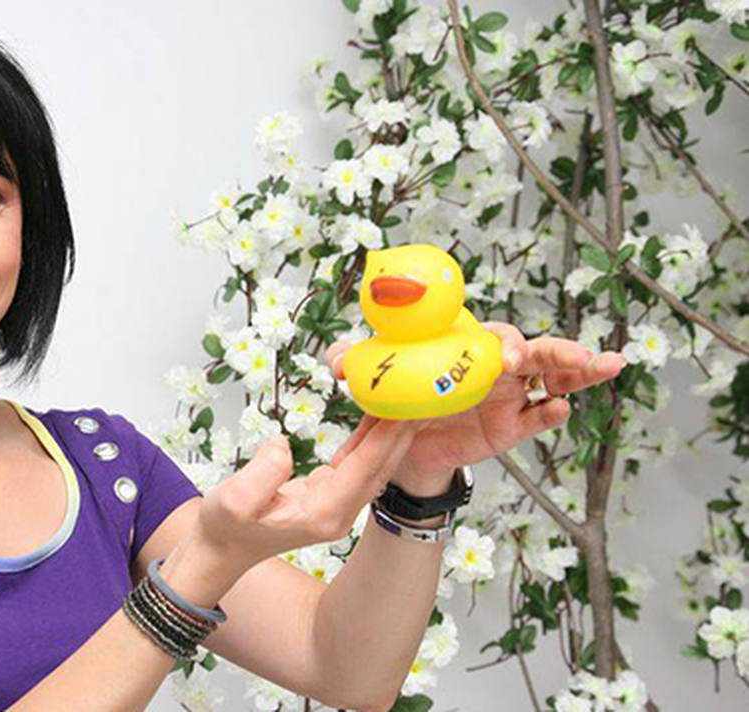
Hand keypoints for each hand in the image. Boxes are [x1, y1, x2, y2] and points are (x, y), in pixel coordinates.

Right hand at [192, 418, 420, 572]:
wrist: (219, 551)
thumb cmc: (224, 529)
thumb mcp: (232, 501)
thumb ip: (262, 473)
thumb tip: (283, 443)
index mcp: (322, 514)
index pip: (362, 469)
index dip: (384, 436)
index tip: (402, 407)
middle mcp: (337, 513)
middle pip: (379, 467)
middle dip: (400, 431)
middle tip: (420, 394)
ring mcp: (335, 506)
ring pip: (372, 466)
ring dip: (389, 434)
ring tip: (404, 398)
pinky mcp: (328, 496)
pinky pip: (357, 464)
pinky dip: (368, 440)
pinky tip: (376, 417)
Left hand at [322, 323, 626, 496]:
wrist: (400, 449)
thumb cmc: (394, 399)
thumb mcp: (373, 380)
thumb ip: (354, 363)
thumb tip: (334, 362)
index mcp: (466, 346)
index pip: (494, 335)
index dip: (504, 342)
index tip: (505, 358)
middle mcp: (493, 367)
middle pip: (535, 351)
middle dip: (560, 350)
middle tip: (580, 357)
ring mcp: (508, 397)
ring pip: (552, 379)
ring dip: (581, 372)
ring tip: (609, 364)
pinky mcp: (511, 427)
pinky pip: (538, 418)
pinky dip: (552, 413)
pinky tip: (562, 408)